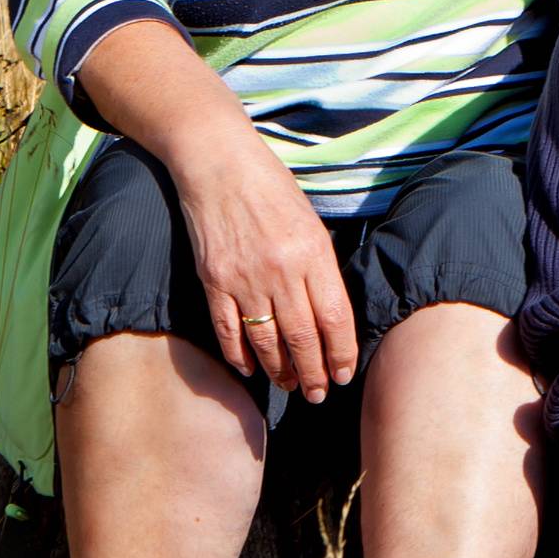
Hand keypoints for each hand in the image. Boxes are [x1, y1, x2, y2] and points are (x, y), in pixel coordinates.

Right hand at [169, 119, 357, 402]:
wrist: (218, 162)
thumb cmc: (271, 187)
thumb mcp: (311, 222)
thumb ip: (320, 267)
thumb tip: (330, 315)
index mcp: (313, 254)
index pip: (334, 319)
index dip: (341, 353)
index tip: (344, 375)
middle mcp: (281, 272)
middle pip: (302, 338)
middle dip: (314, 373)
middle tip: (318, 394)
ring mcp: (245, 279)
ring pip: (267, 342)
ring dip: (281, 371)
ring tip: (290, 386)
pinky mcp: (214, 281)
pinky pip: (229, 331)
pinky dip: (239, 356)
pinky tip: (250, 370)